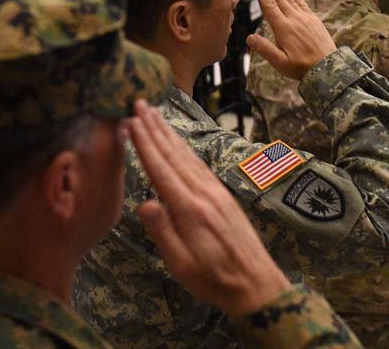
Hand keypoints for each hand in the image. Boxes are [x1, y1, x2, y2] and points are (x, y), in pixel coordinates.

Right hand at [129, 100, 290, 318]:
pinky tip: (178, 142)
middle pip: (174, 154)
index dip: (144, 144)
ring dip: (169, 133)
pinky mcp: (223, 195)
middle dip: (154, 127)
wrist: (257, 284)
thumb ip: (163, 232)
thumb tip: (144, 203)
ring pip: (187, 155)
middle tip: (139, 103)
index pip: (161, 169)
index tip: (131, 121)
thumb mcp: (181, 265)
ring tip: (154, 114)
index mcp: (190, 210)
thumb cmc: (214, 279)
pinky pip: (199, 164)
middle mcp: (203, 193)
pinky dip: (185, 148)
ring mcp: (216, 191)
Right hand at [246, 0, 336, 80]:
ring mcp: (304, 17)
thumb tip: (249, 38)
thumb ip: (264, 49)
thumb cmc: (301, 67)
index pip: (269, 5)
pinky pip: (300, 1)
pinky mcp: (313, 19)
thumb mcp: (280, 63)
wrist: (328, 67)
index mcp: (283, 28)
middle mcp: (294, 19)